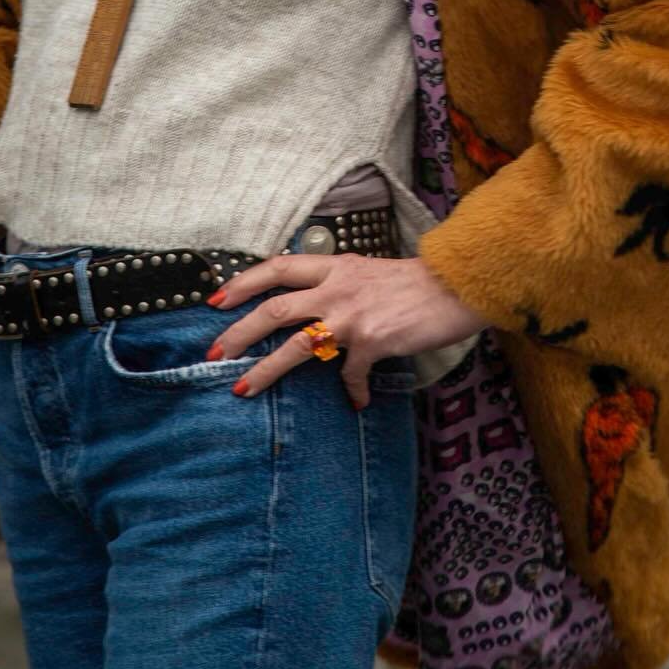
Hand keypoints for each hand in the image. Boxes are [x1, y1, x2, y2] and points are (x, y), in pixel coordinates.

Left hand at [204, 253, 487, 408]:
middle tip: (212, 350)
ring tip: (241, 389)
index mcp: (335, 266)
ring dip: (263, 369)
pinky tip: (357, 402)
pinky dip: (351, 390)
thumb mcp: (370, 271)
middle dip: (238, 331)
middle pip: (274, 307)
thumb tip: (317, 306)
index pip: (277, 267)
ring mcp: (351, 314)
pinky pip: (350, 373)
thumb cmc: (417, 281)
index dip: (243, 282)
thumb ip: (341, 284)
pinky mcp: (371, 340)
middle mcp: (337, 286)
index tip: (216, 298)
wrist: (456, 286)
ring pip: (295, 343)